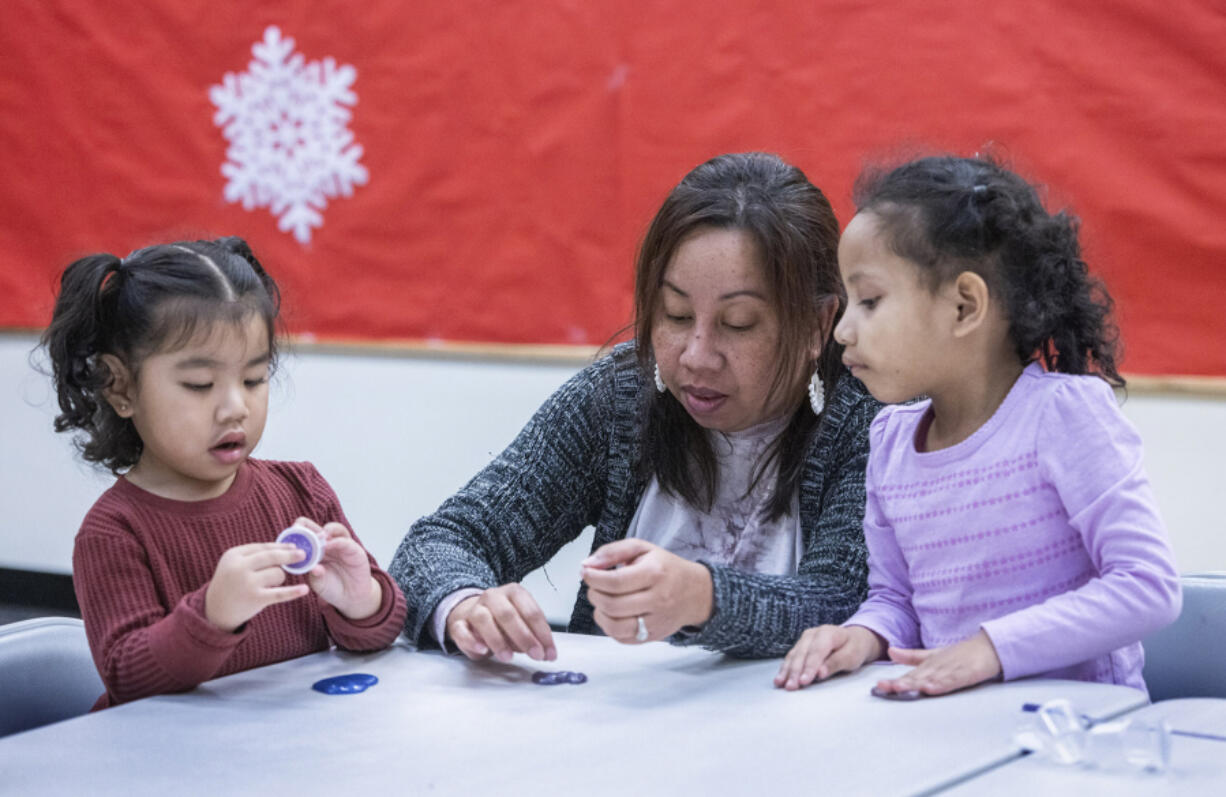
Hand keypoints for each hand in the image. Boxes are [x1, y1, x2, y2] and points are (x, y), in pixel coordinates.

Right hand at [204, 542, 310, 631]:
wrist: (215, 611)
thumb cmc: (230, 583)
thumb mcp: (234, 564)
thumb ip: (255, 554)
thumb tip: (287, 547)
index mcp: (233, 555)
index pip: (262, 547)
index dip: (280, 546)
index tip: (293, 546)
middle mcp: (239, 568)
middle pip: (272, 557)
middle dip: (289, 555)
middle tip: (303, 554)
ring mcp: (247, 584)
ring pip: (278, 573)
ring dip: (279, 578)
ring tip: (269, 585)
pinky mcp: (256, 599)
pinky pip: (280, 593)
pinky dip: (294, 591)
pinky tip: (305, 589)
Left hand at [293, 517, 381, 620]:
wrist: (350, 598)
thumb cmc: (332, 588)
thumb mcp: (318, 581)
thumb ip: (314, 573)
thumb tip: (311, 566)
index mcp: (315, 550)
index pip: (304, 534)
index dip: (296, 533)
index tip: (287, 536)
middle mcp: (328, 544)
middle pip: (316, 527)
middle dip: (306, 526)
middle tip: (298, 529)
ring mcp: (341, 545)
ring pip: (333, 529)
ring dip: (324, 531)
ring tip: (317, 537)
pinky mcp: (355, 551)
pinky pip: (346, 542)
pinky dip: (337, 542)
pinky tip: (329, 545)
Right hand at [446, 584, 555, 662]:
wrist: (471, 612)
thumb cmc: (502, 620)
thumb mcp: (521, 622)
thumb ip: (531, 634)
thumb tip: (542, 651)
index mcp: (514, 592)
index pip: (531, 612)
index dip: (542, 634)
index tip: (549, 653)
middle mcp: (493, 597)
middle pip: (508, 614)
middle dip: (524, 637)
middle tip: (535, 655)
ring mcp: (474, 608)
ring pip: (484, 620)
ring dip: (498, 641)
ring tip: (508, 658)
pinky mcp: (458, 623)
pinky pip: (462, 630)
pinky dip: (472, 641)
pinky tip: (483, 650)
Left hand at [580, 538, 712, 643]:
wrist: (696, 593)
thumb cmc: (666, 569)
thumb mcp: (643, 548)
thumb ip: (613, 552)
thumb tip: (587, 564)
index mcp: (655, 573)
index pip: (615, 581)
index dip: (594, 578)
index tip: (586, 572)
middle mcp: (658, 600)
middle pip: (613, 605)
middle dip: (594, 594)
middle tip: (594, 586)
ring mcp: (656, 621)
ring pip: (615, 626)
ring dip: (599, 613)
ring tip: (601, 601)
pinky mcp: (653, 636)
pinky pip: (622, 638)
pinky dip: (609, 627)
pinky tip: (612, 614)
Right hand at [775, 624, 883, 689]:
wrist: (854, 639)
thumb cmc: (854, 649)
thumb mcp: (852, 656)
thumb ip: (836, 663)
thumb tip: (820, 673)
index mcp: (828, 633)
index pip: (816, 651)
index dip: (809, 667)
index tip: (804, 682)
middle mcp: (813, 633)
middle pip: (802, 653)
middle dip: (795, 671)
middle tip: (791, 687)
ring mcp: (805, 639)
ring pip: (793, 655)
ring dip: (787, 670)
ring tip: (780, 684)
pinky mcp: (800, 645)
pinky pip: (791, 657)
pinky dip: (785, 668)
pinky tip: (779, 679)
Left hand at [874, 630, 1002, 696]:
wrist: (988, 647)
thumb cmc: (960, 655)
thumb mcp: (933, 655)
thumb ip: (911, 656)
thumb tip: (890, 651)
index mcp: (928, 665)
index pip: (909, 676)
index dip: (894, 681)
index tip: (879, 686)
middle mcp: (936, 667)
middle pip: (916, 677)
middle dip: (900, 683)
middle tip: (883, 687)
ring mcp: (950, 670)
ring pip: (930, 678)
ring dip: (916, 684)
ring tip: (900, 688)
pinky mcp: (965, 673)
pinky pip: (952, 680)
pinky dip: (941, 684)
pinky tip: (931, 688)